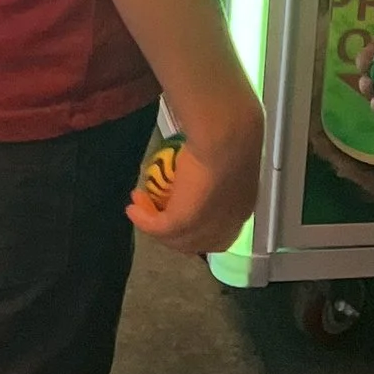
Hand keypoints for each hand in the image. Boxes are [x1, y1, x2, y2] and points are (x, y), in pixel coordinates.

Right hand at [129, 115, 260, 256]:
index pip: (218, 231)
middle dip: (172, 231)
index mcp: (241, 209)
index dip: (197, 225)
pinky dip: (143, 221)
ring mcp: (205, 227)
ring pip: (174, 237)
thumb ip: (220, 166)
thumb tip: (209, 157)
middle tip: (154, 207)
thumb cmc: (231, 132)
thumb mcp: (228, 156)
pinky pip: (157, 227)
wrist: (226, 134)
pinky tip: (132, 209)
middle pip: (194, 241)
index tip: (179, 206)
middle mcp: (226, 226)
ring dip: (153, 223)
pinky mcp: (183, 222)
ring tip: (138, 204)